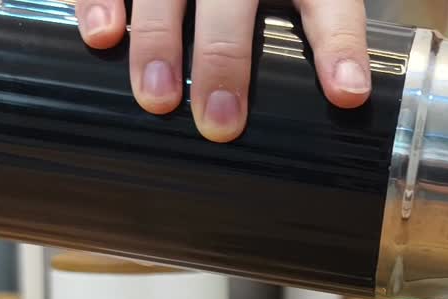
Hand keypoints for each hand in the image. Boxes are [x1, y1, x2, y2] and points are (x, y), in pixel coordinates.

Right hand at [76, 0, 371, 141]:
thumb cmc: (259, 0)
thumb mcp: (293, 7)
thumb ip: (304, 54)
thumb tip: (322, 136)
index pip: (329, 2)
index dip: (340, 46)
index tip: (348, 95)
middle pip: (232, 1)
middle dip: (225, 60)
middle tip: (219, 124)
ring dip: (159, 42)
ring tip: (157, 99)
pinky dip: (100, 1)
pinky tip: (102, 37)